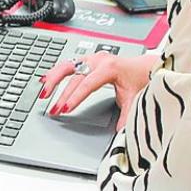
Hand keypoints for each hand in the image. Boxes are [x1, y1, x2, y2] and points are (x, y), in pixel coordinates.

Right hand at [40, 52, 158, 130]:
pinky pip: (68, 64)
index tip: (66, 109)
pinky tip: (45, 79)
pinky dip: (55, 72)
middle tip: (53, 109)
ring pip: (66, 65)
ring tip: (43, 93)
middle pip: (72, 74)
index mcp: (109, 67)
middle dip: (61, 93)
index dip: (75, 97)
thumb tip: (120, 132)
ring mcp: (91, 59)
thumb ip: (126, 115)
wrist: (146, 67)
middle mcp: (97, 61)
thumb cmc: (140, 78)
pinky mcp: (87, 60)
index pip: (87, 83)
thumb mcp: (134, 97)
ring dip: (53, 79)